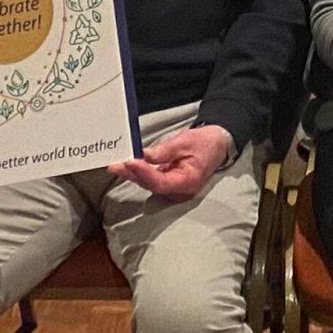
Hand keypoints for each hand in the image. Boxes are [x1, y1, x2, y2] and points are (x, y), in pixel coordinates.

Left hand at [114, 122, 234, 198]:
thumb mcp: (185, 142)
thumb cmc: (204, 143)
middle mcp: (179, 191)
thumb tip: (143, 155)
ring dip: (132, 174)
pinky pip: (151, 180)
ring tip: (116, 165)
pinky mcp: (168, 184)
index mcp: (188, 182)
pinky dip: (139, 173)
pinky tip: (127, 166)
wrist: (216, 145)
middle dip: (133, 174)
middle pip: (152, 185)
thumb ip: (164, 151)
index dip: (144, 173)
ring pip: (149, 184)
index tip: (130, 161)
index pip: (161, 182)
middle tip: (116, 164)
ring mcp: (173, 189)